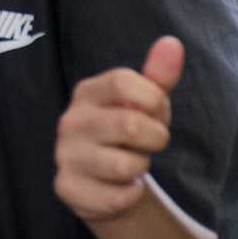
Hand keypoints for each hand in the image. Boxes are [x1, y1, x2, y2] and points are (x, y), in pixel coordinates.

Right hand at [54, 36, 184, 222]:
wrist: (102, 183)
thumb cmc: (127, 136)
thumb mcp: (144, 103)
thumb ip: (158, 75)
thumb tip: (172, 42)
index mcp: (86, 93)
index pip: (121, 81)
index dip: (152, 98)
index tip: (155, 110)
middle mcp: (69, 121)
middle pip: (129, 124)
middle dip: (155, 138)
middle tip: (147, 143)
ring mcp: (65, 155)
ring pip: (124, 164)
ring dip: (140, 169)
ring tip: (129, 164)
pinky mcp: (67, 188)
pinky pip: (116, 196)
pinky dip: (129, 195)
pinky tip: (118, 187)